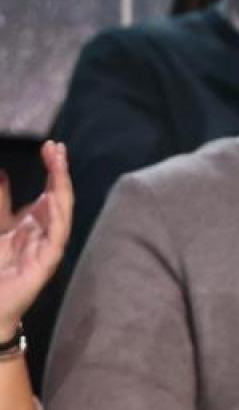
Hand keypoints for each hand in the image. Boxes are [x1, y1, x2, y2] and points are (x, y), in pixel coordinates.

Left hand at [0, 141, 71, 334]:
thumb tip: (2, 174)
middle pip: (59, 197)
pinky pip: (57, 236)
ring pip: (62, 213)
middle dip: (59, 172)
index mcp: (33, 224)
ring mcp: (48, 247)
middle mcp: (45, 233)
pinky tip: (54, 197)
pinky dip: (58, 216)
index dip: (52, 169)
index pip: (50, 190)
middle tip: (57, 149)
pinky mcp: (46, 263)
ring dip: (62, 188)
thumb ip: (0, 204)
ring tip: (58, 166)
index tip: (51, 146)